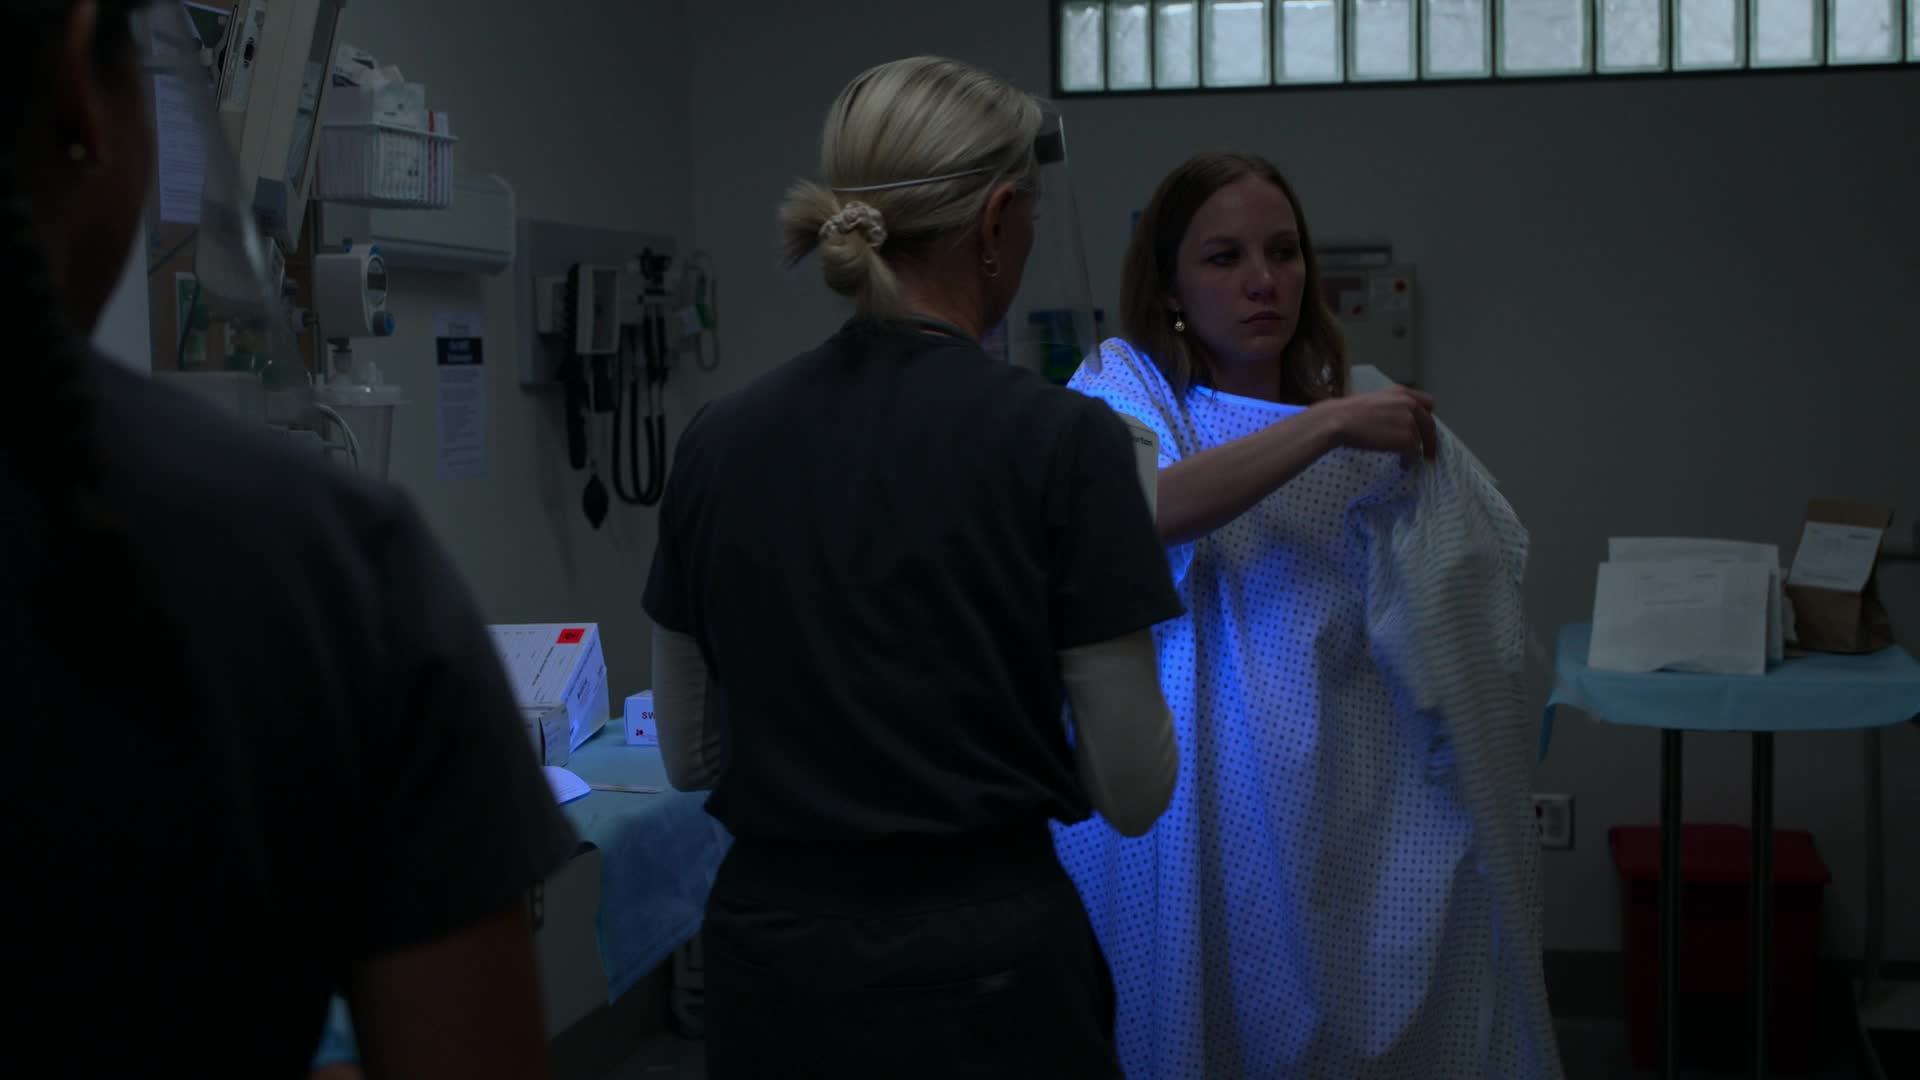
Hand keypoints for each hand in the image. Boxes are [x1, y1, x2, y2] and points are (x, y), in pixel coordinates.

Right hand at [1317, 386, 1437, 466]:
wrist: (1340, 421)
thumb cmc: (1348, 413)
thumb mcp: (1374, 400)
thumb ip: (1391, 406)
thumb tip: (1396, 421)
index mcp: (1401, 392)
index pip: (1427, 403)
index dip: (1427, 417)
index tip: (1425, 429)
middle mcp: (1409, 404)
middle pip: (1429, 424)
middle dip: (1430, 440)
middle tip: (1429, 453)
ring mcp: (1409, 421)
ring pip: (1420, 440)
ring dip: (1414, 451)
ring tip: (1405, 461)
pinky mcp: (1406, 438)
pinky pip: (1413, 453)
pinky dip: (1409, 460)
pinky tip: (1402, 464)